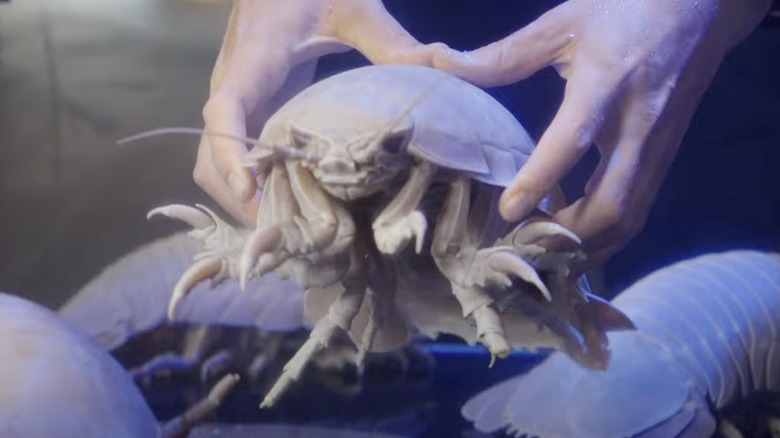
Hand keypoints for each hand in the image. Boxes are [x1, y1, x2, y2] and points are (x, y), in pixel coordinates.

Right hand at [196, 0, 446, 224]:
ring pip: (213, 164)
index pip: (223, 110)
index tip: (253, 191)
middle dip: (239, 198)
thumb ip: (392, 41)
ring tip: (290, 231)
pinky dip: (249, 187)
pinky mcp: (246, 112)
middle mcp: (232, 86)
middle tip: (289, 234)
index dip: (231, 154)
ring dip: (240, 200)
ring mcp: (235, 103)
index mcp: (254, 60)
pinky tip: (288, 205)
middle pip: (210, 156)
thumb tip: (443, 68)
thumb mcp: (355, 6)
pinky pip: (232, 158)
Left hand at [433, 0, 770, 270]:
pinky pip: (638, 210)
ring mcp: (659, 146)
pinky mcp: (666, 157)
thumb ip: (506, 54)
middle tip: (523, 244)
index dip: (539, 179)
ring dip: (587, 245)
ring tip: (543, 250)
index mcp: (607, 82)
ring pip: (629, 218)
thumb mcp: (564, 23)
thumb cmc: (625, 9)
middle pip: (612, 204)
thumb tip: (443, 64)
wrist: (701, 7)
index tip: (506, 211)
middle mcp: (639, 124)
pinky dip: (605, 233)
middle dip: (566, 237)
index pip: (572, 139)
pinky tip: (573, 233)